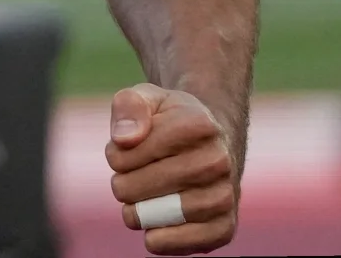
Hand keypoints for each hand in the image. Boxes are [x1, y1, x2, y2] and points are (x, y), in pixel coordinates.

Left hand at [106, 83, 238, 254]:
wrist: (213, 145)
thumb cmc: (170, 122)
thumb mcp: (147, 99)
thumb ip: (129, 106)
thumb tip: (125, 140)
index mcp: (199, 125)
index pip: (125, 156)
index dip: (116, 154)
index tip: (130, 147)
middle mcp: (218, 161)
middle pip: (131, 189)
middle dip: (123, 183)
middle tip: (137, 174)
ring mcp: (224, 196)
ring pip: (149, 218)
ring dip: (136, 211)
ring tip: (148, 196)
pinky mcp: (223, 228)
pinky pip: (174, 245)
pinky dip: (156, 238)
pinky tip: (159, 223)